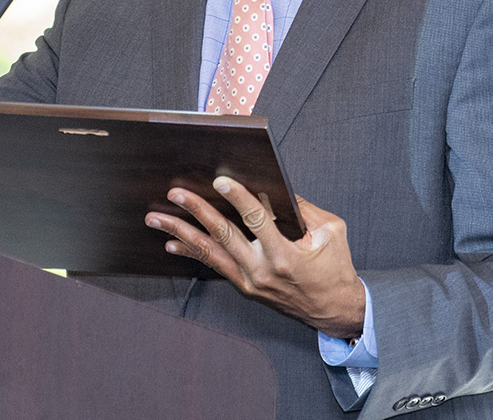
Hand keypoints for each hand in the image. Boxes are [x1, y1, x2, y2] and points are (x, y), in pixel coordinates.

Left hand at [145, 177, 365, 338]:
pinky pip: (214, 266)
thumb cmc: (335, 268)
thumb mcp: (330, 232)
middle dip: (197, 212)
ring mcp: (250, 282)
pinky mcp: (245, 288)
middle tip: (176, 195)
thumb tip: (275, 185)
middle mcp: (263, 270)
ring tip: (157, 219)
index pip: (257, 220)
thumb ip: (302, 208)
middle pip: (223, 235)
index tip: (220, 181)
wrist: (334, 310)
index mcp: (285, 255)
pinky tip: (173, 242)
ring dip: (181, 233)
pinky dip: (193, 252)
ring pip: (210, 253)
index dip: (238, 198)